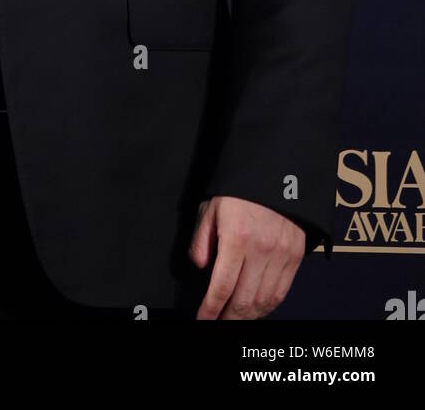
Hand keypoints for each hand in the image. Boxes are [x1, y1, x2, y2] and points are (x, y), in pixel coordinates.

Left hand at [188, 195, 305, 318]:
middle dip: (228, 318)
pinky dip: (267, 306)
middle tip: (218, 322)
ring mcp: (281, 255)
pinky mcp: (295, 256)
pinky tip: (256, 309)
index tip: (203, 320)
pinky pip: (281, 292)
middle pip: (243, 300)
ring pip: (264, 301)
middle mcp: (261, 250)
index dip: (211, 309)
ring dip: (248, 316)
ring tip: (235, 318)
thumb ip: (202, 239)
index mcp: (236, 237)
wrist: (275, 174)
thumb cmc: (238, 191)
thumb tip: (200, 267)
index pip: (221, 286)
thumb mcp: (211, 208)